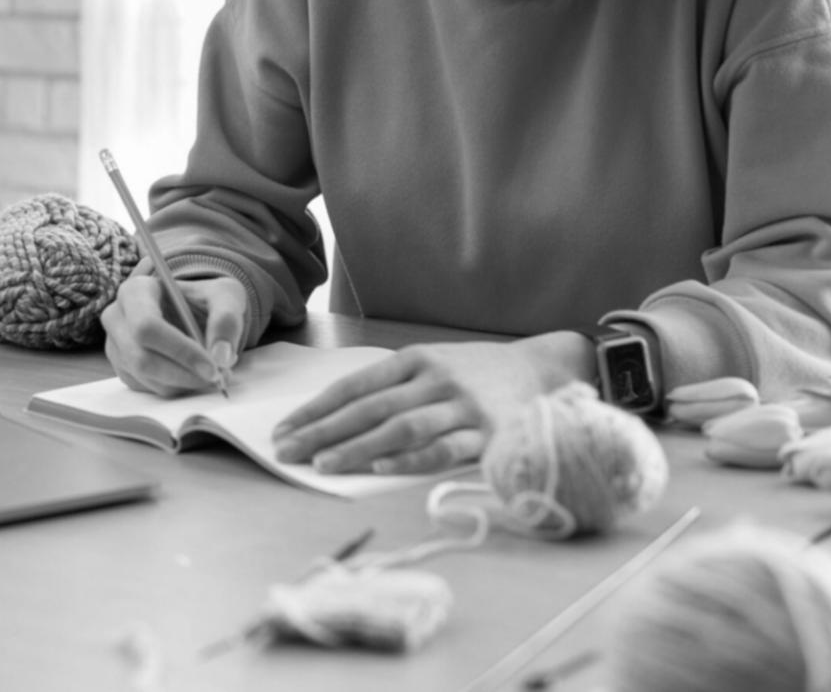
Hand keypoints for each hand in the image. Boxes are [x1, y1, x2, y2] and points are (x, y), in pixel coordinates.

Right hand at [101, 274, 247, 396]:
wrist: (193, 312)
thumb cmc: (205, 300)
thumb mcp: (225, 296)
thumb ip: (226, 320)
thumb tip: (221, 357)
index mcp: (135, 291)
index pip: (147, 326)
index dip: (180, 351)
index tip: (213, 367)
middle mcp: (117, 318)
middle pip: (142, 358)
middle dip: (184, 374)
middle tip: (219, 377)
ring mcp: (116, 346)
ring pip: (147, 377)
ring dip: (185, 383)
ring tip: (214, 373)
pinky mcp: (124, 369)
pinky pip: (149, 389)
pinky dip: (178, 388)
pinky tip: (195, 373)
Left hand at [271, 332, 593, 474]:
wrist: (546, 369)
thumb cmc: (476, 374)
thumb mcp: (433, 365)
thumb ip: (393, 388)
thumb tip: (333, 418)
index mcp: (414, 359)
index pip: (354, 386)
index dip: (317, 409)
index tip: (284, 430)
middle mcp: (434, 379)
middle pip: (370, 408)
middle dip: (324, 431)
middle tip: (288, 451)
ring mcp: (462, 406)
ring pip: (401, 427)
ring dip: (358, 447)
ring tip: (324, 464)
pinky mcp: (489, 434)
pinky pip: (445, 449)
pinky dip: (411, 460)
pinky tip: (382, 470)